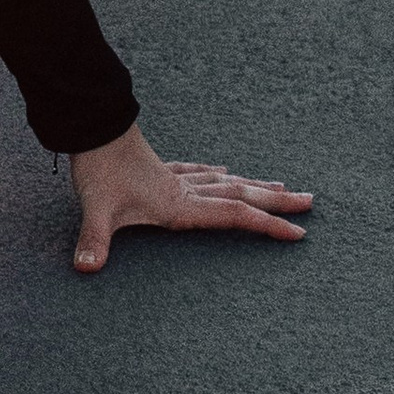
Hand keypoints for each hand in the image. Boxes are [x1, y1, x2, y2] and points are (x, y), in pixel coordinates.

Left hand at [67, 123, 311, 275]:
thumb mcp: (96, 209)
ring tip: (280, 186)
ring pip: (224, 181)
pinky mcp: (159, 168)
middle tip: (310, 202)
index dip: (267, 225)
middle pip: (240, 194)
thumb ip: (94, 240)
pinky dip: (214, 173)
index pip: (234, 215)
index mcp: (179, 204)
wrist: (90, 126)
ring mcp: (173, 176)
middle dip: (276, 202)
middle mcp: (184, 190)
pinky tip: (222, 168)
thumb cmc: (97, 168)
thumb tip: (84, 268)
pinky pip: (197, 171)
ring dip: (253, 185)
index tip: (299, 232)